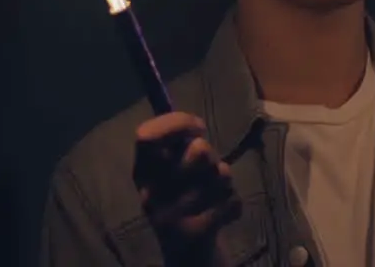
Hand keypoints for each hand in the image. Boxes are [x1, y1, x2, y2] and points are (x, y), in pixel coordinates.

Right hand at [132, 112, 240, 264]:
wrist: (185, 250)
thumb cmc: (182, 196)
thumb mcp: (171, 170)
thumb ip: (178, 146)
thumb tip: (195, 125)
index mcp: (142, 172)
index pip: (147, 136)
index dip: (178, 123)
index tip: (199, 126)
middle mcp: (150, 193)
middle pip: (199, 149)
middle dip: (212, 155)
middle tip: (206, 169)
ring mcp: (172, 215)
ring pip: (221, 173)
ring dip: (224, 179)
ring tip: (213, 191)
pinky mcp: (196, 233)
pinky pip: (232, 199)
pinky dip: (232, 204)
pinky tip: (220, 214)